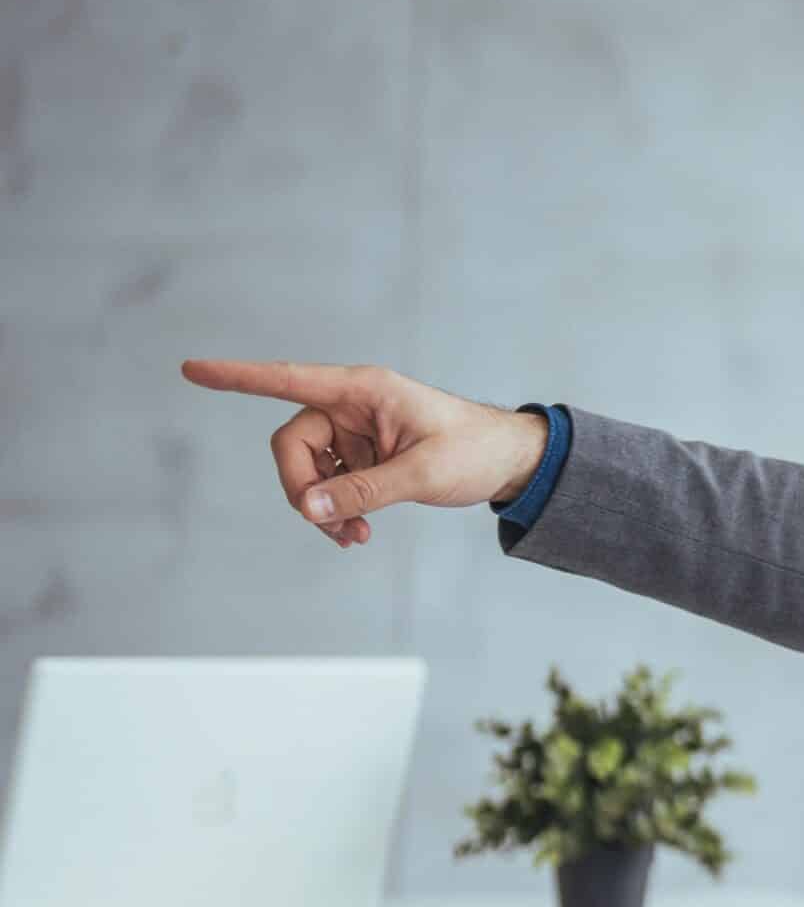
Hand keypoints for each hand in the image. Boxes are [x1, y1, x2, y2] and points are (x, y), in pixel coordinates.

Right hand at [181, 361, 551, 549]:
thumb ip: (362, 491)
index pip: (287, 380)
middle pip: (291, 445)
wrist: (509, 463)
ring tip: (356, 537)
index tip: (191, 369)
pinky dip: (335, 511)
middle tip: (330, 527)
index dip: (237, 377)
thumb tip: (307, 508)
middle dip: (302, 490)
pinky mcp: (362, 456)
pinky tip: (358, 532)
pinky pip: (328, 484)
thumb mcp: (421, 474)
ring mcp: (354, 432)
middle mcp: (351, 405)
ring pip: (307, 472)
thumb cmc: (474, 451)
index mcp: (363, 390)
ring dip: (321, 508)